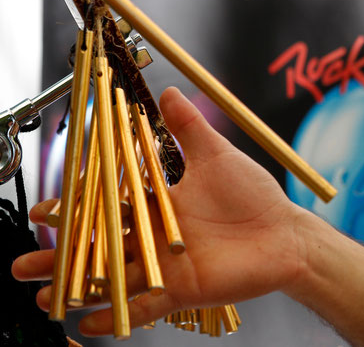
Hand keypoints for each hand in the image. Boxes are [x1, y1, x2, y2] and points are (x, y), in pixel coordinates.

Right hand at [12, 87, 306, 335]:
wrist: (283, 234)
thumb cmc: (253, 195)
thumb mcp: (215, 154)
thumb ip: (188, 127)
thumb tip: (168, 93)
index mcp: (157, 205)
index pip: (105, 207)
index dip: (74, 210)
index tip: (43, 212)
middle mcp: (155, 237)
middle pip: (99, 246)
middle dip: (63, 256)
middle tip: (23, 265)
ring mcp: (166, 266)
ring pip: (113, 279)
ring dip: (79, 290)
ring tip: (46, 300)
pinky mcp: (183, 289)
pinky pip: (145, 307)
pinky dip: (119, 316)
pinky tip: (89, 324)